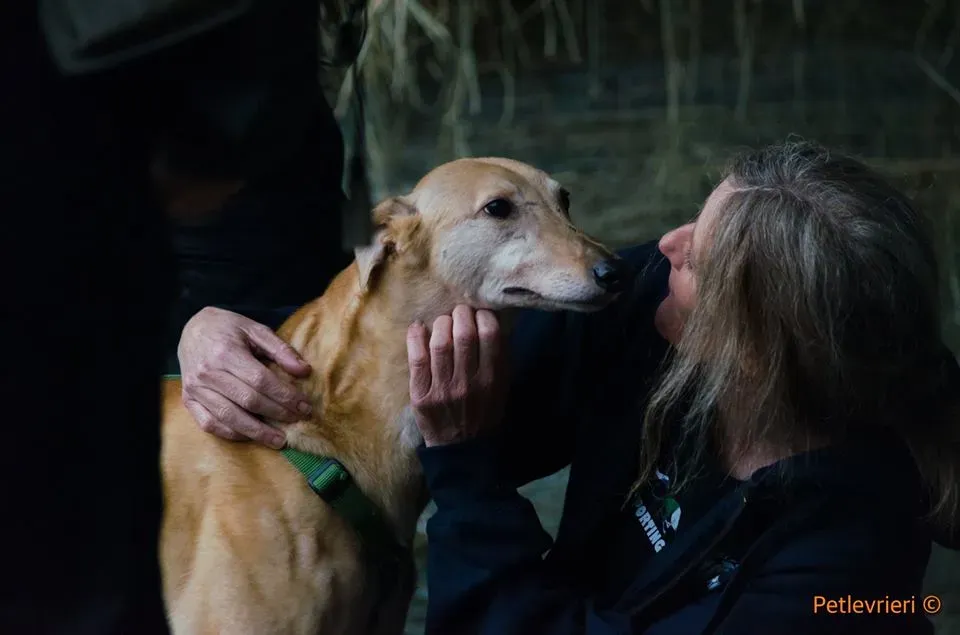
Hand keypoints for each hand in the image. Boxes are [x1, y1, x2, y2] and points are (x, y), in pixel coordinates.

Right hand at [177, 307, 312, 447]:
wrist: (192, 329)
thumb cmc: (228, 329)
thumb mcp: (255, 329)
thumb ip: (281, 349)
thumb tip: (304, 371)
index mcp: (226, 352)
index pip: (261, 380)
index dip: (285, 396)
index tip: (304, 406)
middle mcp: (207, 373)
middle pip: (248, 401)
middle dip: (277, 414)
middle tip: (298, 420)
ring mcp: (195, 389)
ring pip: (229, 417)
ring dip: (256, 432)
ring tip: (278, 440)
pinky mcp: (188, 401)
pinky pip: (210, 424)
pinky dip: (231, 434)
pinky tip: (250, 436)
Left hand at [406, 305, 508, 446]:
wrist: (462, 451)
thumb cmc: (485, 415)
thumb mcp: (502, 391)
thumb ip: (499, 361)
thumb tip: (491, 323)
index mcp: (492, 380)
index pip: (490, 334)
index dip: (484, 316)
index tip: (480, 315)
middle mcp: (468, 383)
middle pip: (463, 334)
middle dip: (461, 315)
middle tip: (460, 313)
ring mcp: (442, 389)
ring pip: (440, 342)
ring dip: (441, 323)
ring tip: (443, 322)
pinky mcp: (421, 395)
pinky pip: (416, 358)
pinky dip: (416, 337)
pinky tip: (419, 327)